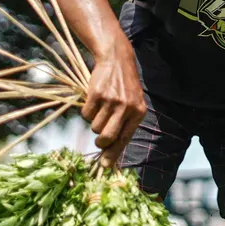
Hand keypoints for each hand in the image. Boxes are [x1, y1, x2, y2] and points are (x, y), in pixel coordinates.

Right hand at [81, 40, 145, 168]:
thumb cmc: (124, 87)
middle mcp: (126, 108)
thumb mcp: (132, 104)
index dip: (114, 153)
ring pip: (95, 127)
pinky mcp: (96, 94)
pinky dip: (87, 111)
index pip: (125, 139)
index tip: (105, 165)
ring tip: (101, 109)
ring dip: (95, 122)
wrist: (116, 60)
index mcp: (138, 113)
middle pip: (107, 137)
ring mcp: (111, 101)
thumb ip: (124, 126)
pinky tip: (95, 100)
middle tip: (99, 139)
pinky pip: (86, 114)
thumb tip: (111, 153)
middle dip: (101, 142)